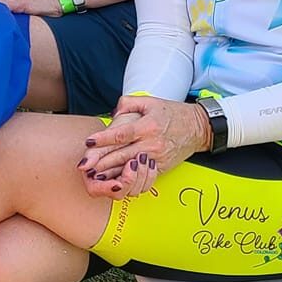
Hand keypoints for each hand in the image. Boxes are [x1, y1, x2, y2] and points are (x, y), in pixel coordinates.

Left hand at [77, 97, 210, 195]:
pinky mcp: (161, 167)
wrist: (198, 127)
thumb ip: (128, 103)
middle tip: (83, 165)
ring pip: (129, 168)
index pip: (121, 134)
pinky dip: (126, 179)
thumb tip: (113, 112)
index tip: (88, 142)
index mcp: (147, 126)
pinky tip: (113, 181)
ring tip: (93, 176)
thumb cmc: (172, 113)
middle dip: (100, 161)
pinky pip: (141, 175)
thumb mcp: (150, 101)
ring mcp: (156, 158)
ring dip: (110, 173)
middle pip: (121, 155)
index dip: (103, 138)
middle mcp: (151, 144)